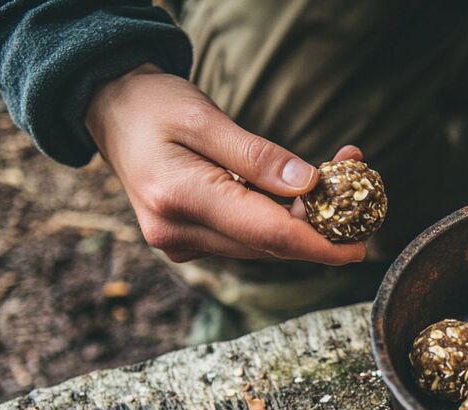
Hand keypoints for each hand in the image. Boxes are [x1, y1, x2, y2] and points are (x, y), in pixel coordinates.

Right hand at [86, 65, 365, 264]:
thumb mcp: (206, 118)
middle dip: (319, 225)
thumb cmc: (154, 105)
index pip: (267, 235)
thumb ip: (257, 157)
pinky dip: (275, 220)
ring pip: (260, 246)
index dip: (319, 244)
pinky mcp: (188, 242)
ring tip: (334, 179)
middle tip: (359, 188)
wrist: (107, 111)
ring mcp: (180, 243)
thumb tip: (309, 185)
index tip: (360, 246)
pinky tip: (295, 194)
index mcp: (179, 199)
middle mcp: (177, 233)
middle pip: (269, 245)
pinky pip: (245, 239)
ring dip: (300, 221)